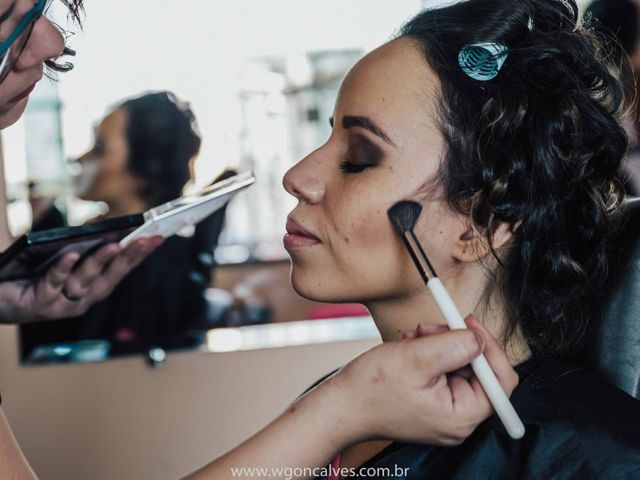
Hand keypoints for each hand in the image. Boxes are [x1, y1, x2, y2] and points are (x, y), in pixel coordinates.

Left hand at [0, 236, 163, 321]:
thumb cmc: (29, 273)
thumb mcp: (60, 253)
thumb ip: (82, 243)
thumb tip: (103, 220)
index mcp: (92, 287)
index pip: (122, 268)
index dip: (140, 253)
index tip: (158, 236)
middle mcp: (83, 299)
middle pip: (110, 277)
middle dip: (130, 257)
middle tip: (146, 239)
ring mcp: (63, 304)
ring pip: (86, 282)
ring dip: (101, 262)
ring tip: (113, 245)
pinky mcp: (40, 305)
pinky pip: (53, 285)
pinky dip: (63, 271)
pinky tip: (70, 255)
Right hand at [324, 315, 518, 446]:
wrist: (341, 405)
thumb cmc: (372, 389)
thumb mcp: (416, 358)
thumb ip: (455, 346)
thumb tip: (479, 338)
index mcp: (463, 416)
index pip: (500, 380)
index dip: (489, 346)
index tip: (469, 322)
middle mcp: (458, 418)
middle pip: (478, 369)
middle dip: (454, 341)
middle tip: (430, 327)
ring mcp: (444, 410)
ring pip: (458, 365)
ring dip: (438, 343)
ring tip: (413, 338)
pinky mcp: (431, 402)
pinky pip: (442, 370)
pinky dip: (428, 352)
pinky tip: (410, 347)